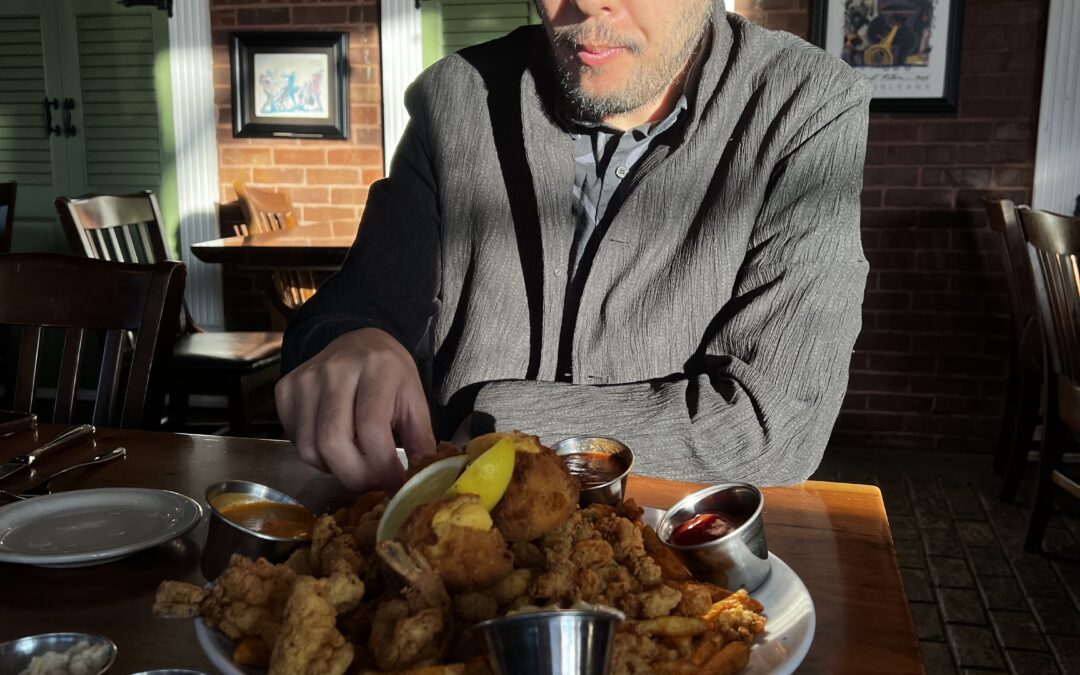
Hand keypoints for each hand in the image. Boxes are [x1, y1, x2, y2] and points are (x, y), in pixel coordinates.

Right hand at [274, 327, 435, 491]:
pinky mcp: (285, 389)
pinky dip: (316, 454)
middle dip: (355, 477)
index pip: (372, 429)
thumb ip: (420, 439)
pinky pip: (295, 441)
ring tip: (355, 458)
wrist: (358, 342)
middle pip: (333, 443)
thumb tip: (420, 483)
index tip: (394, 488)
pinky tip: (334, 440)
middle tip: (372, 483)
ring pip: (309, 449)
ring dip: (334, 468)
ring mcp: (305, 378)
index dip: (383, 468)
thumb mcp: (414, 400)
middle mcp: (336, 369)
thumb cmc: (389, 376)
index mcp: (377, 367)